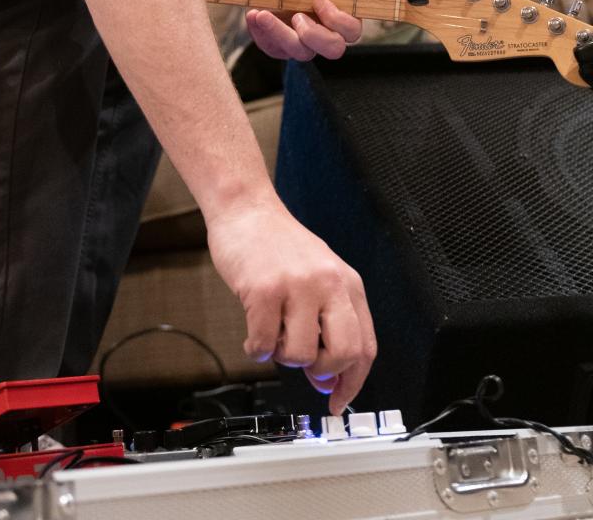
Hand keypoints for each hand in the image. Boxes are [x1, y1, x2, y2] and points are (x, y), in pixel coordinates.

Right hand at [207, 200, 375, 413]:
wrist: (246, 209)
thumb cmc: (278, 245)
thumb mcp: (316, 279)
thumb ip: (326, 325)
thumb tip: (324, 381)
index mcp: (347, 284)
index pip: (365, 347)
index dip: (353, 383)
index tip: (337, 401)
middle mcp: (328, 284)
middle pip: (344, 354)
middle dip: (321, 371)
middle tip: (302, 361)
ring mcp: (297, 285)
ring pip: (299, 355)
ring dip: (281, 356)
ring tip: (271, 334)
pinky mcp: (264, 290)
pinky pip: (264, 344)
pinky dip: (256, 349)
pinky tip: (252, 334)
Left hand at [246, 0, 361, 60]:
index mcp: (340, 14)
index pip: (352, 30)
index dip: (339, 20)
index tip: (318, 0)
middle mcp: (326, 33)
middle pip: (333, 50)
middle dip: (315, 35)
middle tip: (296, 15)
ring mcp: (303, 43)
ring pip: (302, 54)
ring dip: (281, 35)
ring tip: (263, 14)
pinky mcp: (280, 47)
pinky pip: (273, 49)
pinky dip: (261, 34)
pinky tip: (253, 14)